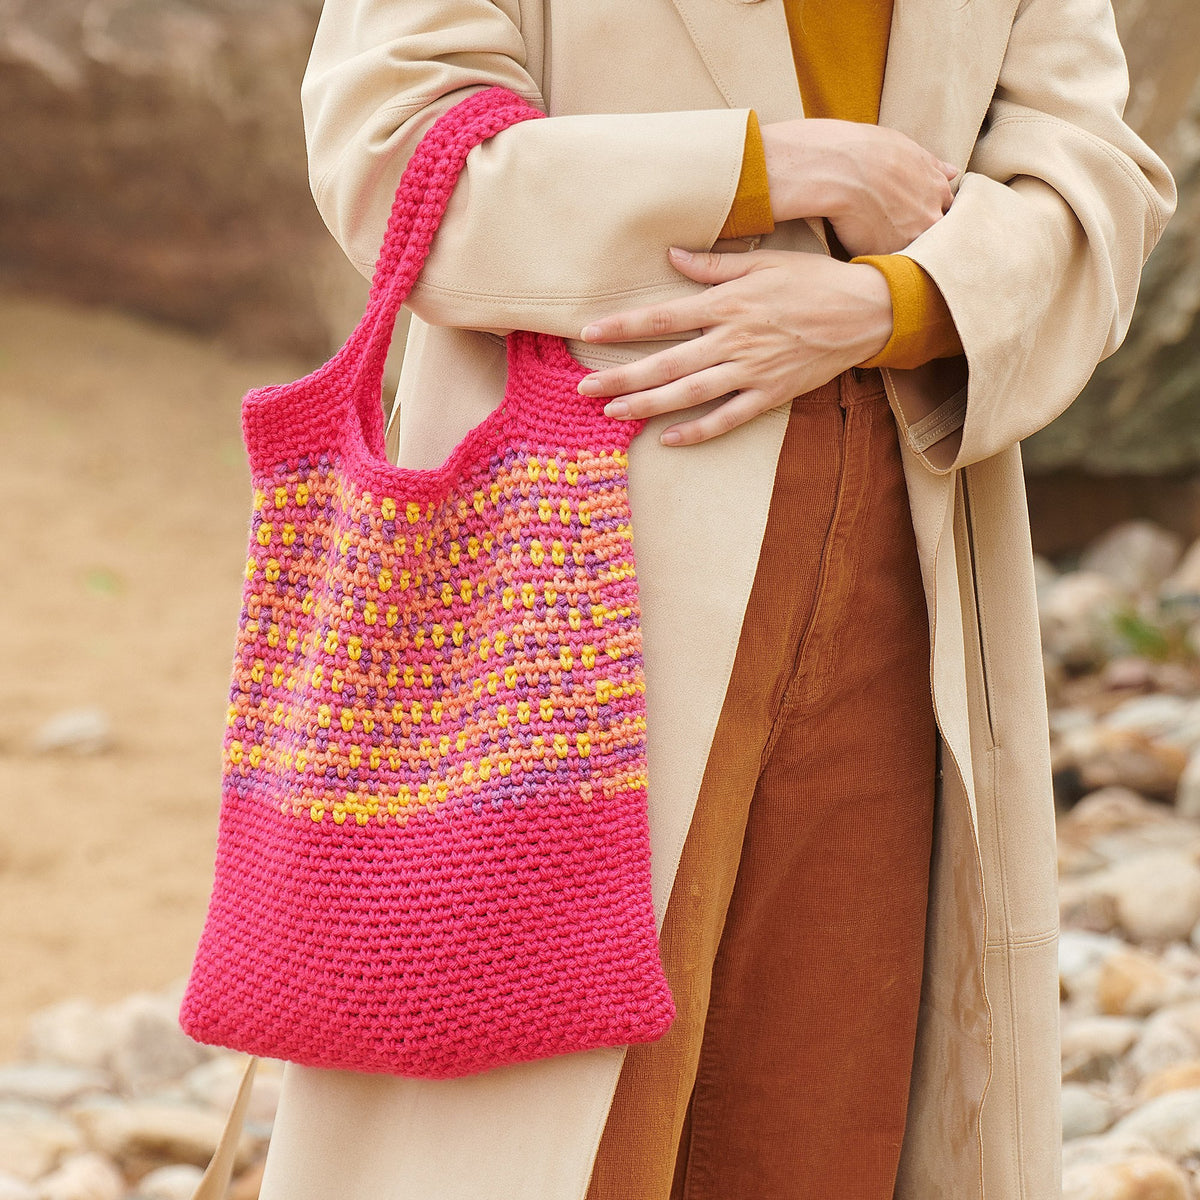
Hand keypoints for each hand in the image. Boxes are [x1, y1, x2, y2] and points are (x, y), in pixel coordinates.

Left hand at [577, 247, 892, 445]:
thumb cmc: (813, 280)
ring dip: (648, 405)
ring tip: (612, 413)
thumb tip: (672, 254)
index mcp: (728, 304)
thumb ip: (713, 265)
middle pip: (666, 362)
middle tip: (584, 388)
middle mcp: (734, 339)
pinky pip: (729, 417)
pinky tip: (669, 438)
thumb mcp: (763, 262)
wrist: (866, 311)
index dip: (624, 326)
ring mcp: (752, 370)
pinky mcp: (771, 393)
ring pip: (690, 393)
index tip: (589, 333)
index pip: (663, 316)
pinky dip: (699, 430)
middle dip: (621, 376)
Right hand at [761, 118, 956, 255]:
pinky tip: (867, 248)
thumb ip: (932, 166)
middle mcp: (931, 217)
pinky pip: (888, 263)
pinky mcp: (886, 255)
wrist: (839, 170)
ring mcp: (911, 239)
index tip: (915, 215)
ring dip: (903, 250)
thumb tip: (954, 172)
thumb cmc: (869, 152)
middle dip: (921, 236)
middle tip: (898, 231)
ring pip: (914, 253)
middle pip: (934, 235)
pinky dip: (880, 258)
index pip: (946, 211)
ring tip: (879, 241)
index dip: (930, 214)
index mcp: (938, 190)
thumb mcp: (908, 150)